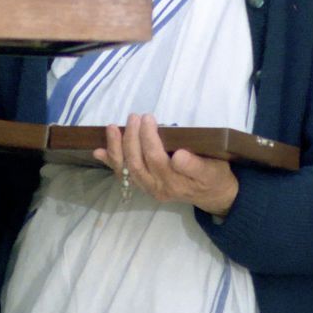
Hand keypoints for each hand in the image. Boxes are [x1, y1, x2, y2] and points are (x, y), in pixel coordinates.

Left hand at [95, 113, 238, 215]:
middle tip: (135, 116)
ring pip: (128, 170)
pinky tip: (98, 151)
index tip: (149, 118)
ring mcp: (150, 188)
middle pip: (140, 163)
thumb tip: (178, 156)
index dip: (150, 139)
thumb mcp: (214, 169)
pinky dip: (111, 162)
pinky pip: (124, 175)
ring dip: (117, 148)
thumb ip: (196, 165)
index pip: (159, 159)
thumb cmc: (214, 176)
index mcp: (178, 181)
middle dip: (133, 138)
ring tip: (112, 128)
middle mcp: (160, 187)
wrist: (212, 195)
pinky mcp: (144, 186)